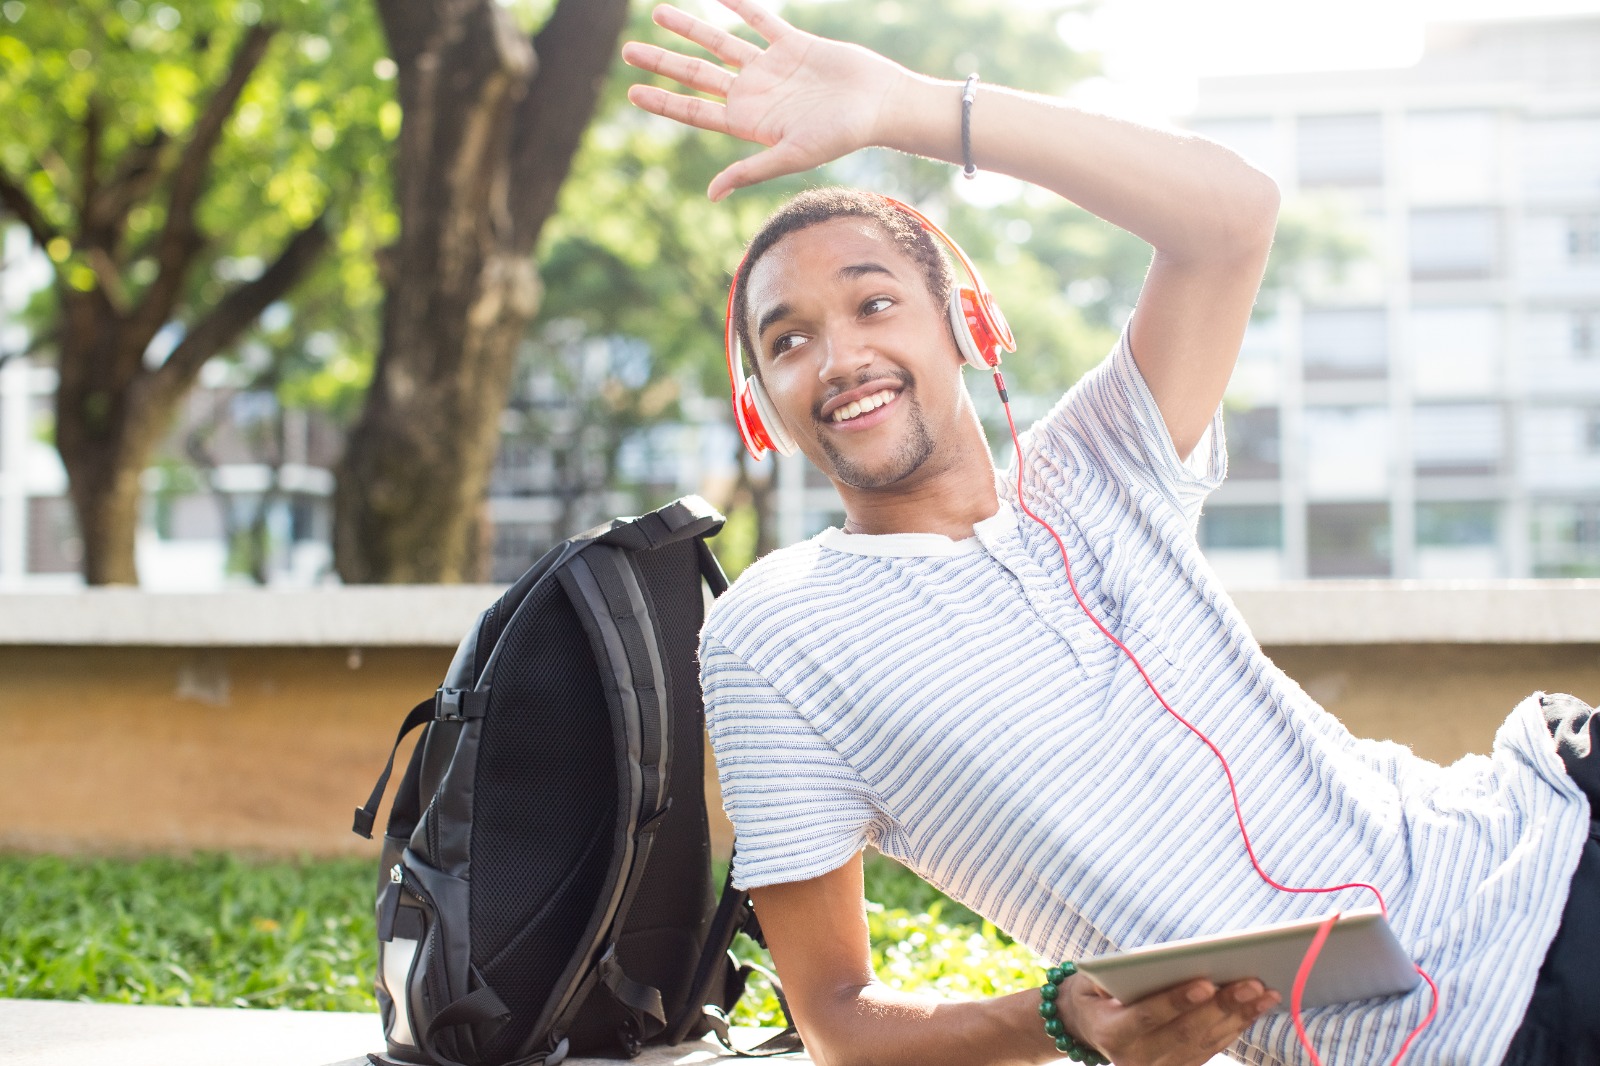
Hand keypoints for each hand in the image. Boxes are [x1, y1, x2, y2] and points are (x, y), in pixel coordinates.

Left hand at [621, 0, 906, 199]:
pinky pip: (758, 18)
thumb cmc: (842, 136)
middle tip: (628, 52)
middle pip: (698, 75)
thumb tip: (710, 194)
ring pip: (720, 44)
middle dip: (663, 62)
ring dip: (689, 28)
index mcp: (750, 122)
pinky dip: (737, 4)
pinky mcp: (793, 43)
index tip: (632, 93)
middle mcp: (755, 93)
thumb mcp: (792, 155)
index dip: (664, 101)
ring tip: (656, 12)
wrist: (881, 105)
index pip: (696, 111)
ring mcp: (772, 67)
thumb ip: (751, 170)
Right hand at [1063, 974, 1278, 1065]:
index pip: (1149, 1016)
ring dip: (1239, 1018)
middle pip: (1186, 1032)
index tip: (1207, 982)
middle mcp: (1137, 1059)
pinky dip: (1234, 1028)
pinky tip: (1254, 1009)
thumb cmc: (1093, 993)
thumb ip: (1118, 975)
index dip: (1178, 1000)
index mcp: (1112, 1033)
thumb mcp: (1092, 980)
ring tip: (1265, 993)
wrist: (1085, 1029)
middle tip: (1252, 983)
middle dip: (1222, 1007)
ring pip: (1205, 1043)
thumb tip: (1163, 964)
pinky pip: (1211, 1050)